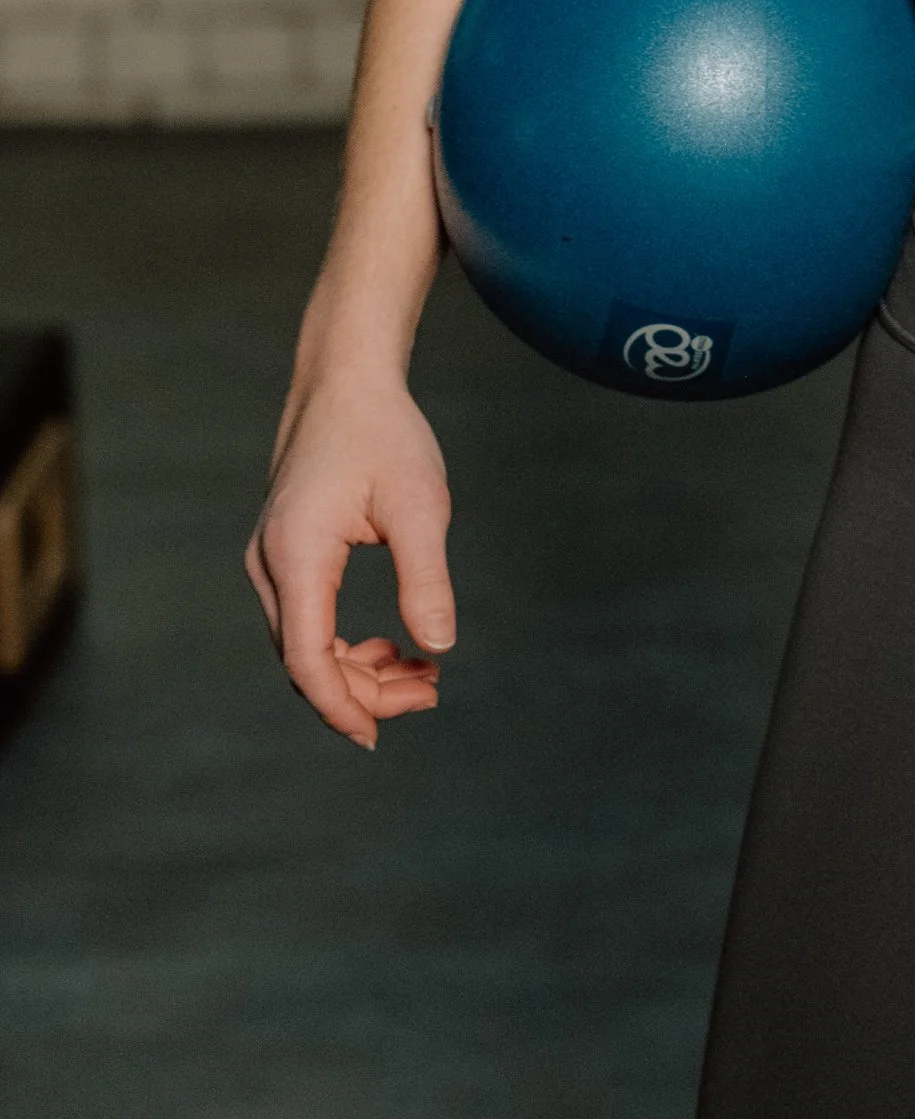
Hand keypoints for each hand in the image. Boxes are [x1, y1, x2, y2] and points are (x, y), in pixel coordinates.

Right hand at [245, 370, 455, 749]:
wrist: (345, 381)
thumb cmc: (385, 435)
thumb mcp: (419, 503)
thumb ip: (426, 577)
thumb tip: (439, 647)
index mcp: (296, 556)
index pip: (307, 659)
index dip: (341, 705)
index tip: (378, 737)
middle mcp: (270, 565)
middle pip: (306, 660)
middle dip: (365, 690)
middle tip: (431, 692)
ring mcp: (271, 561)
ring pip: (306, 644)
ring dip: (358, 669)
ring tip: (423, 674)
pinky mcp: (285, 555)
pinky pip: (307, 620)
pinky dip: (346, 643)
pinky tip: (391, 645)